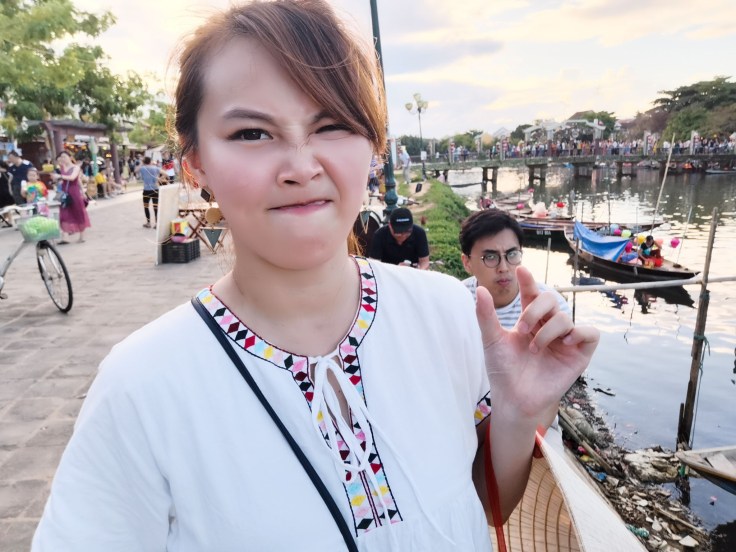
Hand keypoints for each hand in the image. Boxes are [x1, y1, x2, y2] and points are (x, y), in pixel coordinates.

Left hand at [475, 266, 598, 423]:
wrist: (514, 398)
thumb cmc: (503, 370)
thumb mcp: (492, 340)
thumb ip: (486, 315)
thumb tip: (479, 289)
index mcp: (530, 320)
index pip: (532, 294)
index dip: (529, 281)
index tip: (521, 270)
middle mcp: (549, 326)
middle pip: (551, 300)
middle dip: (535, 310)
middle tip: (521, 330)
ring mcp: (565, 339)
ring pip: (566, 317)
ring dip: (547, 331)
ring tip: (534, 349)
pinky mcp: (579, 354)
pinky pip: (590, 333)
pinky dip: (578, 333)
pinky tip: (563, 342)